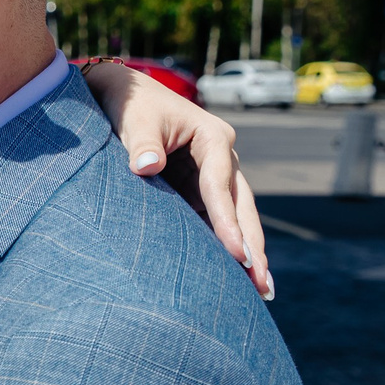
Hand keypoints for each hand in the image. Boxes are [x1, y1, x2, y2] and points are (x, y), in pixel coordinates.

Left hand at [80, 60, 273, 300]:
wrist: (122, 93)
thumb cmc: (131, 105)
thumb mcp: (135, 120)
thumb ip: (141, 144)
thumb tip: (146, 167)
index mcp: (213, 138)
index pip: (221, 187)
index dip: (227, 222)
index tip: (237, 254)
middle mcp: (222, 157)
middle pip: (242, 207)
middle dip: (252, 246)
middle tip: (263, 286)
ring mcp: (213, 174)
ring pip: (235, 217)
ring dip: (246, 251)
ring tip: (259, 290)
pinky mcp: (199, 187)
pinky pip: (216, 219)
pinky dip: (224, 245)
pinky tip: (234, 275)